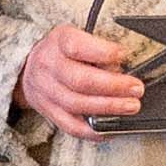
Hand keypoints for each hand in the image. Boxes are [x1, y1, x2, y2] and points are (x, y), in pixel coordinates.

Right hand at [10, 25, 144, 137]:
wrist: (29, 67)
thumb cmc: (60, 51)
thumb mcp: (75, 35)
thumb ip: (96, 47)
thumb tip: (123, 64)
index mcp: (58, 42)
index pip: (76, 46)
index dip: (102, 52)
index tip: (122, 54)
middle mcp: (49, 66)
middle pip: (80, 80)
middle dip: (113, 86)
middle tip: (136, 88)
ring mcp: (47, 92)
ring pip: (77, 105)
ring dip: (108, 108)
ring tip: (131, 106)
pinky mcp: (49, 112)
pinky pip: (71, 126)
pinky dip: (93, 130)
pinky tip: (111, 128)